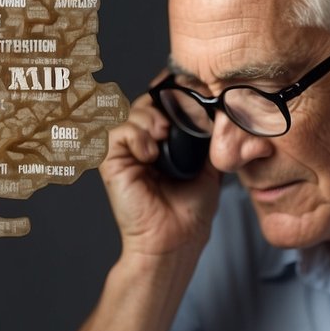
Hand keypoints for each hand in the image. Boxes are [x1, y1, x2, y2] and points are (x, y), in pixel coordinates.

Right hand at [100, 93, 220, 258]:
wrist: (176, 240)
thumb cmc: (190, 213)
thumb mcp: (209, 165)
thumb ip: (209, 137)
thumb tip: (218, 109)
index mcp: (163, 143)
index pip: (162, 104)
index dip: (173, 91)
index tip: (191, 90)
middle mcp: (142, 145)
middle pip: (146, 102)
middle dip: (164, 101)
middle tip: (181, 114)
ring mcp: (125, 153)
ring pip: (131, 113)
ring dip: (150, 118)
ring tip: (163, 135)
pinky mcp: (111, 163)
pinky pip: (117, 133)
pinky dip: (135, 136)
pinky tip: (149, 154)